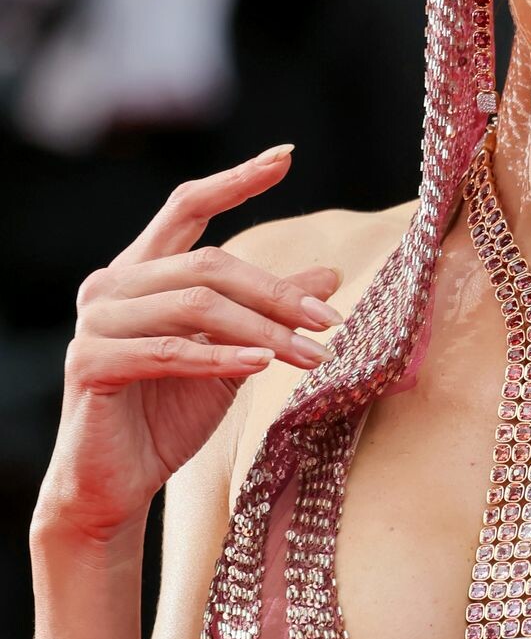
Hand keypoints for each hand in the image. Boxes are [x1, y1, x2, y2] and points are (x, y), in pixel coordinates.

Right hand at [36, 146, 343, 543]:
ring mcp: (95, 322)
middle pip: (208, 265)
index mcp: (139, 272)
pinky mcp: (90, 363)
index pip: (186, 207)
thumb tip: (329, 274)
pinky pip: (169, 351)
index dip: (236, 179)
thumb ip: (269, 311)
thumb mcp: (233, 356)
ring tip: (313, 354)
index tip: (285, 155)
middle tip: (332, 319)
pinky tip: (263, 365)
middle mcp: (110, 286)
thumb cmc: (168, 417)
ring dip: (263, 330)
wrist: (116, 482)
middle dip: (277, 293)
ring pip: (194, 306)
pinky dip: (220, 357)